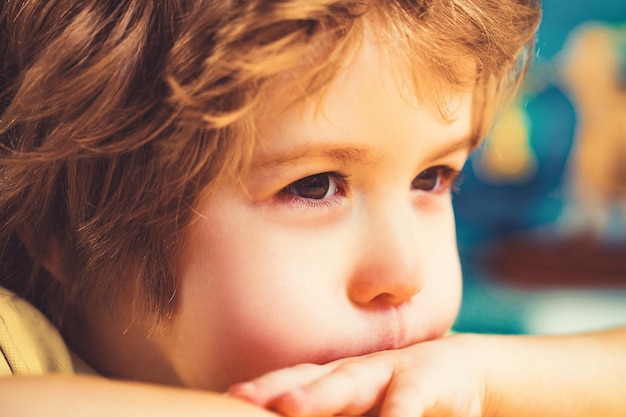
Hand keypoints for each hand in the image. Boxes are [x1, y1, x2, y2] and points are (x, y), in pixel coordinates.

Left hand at [228, 334, 486, 416]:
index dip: (260, 390)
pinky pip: (409, 398)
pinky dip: (398, 411)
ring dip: (319, 394)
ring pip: (350, 382)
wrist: (457, 371)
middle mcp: (356, 372)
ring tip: (290, 406)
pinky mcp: (427, 382)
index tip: (227, 399)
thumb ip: (330, 412)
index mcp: (336, 379)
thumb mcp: (362, 406)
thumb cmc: (396, 395)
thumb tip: (286, 415)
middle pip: (310, 379)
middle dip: (274, 389)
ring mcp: (389, 372)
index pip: (291, 381)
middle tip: (239, 399)